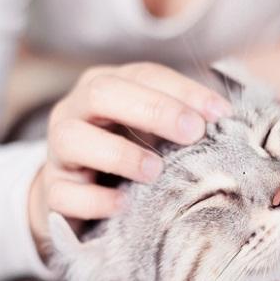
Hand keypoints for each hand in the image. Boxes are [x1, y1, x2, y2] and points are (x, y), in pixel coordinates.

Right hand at [29, 63, 230, 253]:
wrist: (77, 194)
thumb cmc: (125, 153)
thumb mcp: (151, 131)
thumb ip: (180, 121)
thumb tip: (226, 121)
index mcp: (105, 87)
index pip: (144, 75)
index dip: (183, 91)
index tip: (220, 113)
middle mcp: (76, 110)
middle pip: (103, 93)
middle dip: (152, 109)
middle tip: (192, 132)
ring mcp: (59, 150)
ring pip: (74, 139)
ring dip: (119, 154)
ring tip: (156, 171)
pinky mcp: (52, 189)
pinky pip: (64, 193)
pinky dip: (97, 200)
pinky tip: (124, 205)